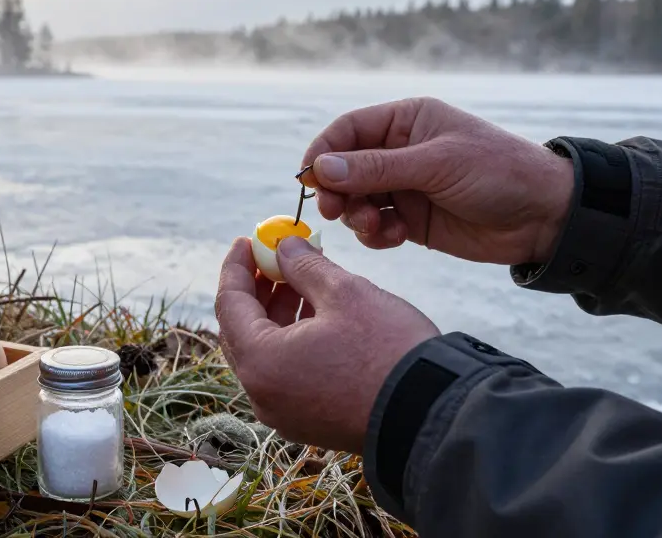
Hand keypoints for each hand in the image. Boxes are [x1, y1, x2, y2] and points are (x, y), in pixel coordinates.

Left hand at [215, 235, 438, 454]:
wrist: (432, 414)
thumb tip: (283, 246)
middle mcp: (263, 395)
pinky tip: (316, 313)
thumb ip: (304, 265)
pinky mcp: (308, 421)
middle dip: (256, 290)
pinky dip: (292, 340)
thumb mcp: (345, 293)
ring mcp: (284, 414)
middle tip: (273, 257)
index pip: (229, 305)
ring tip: (300, 277)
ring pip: (265, 353)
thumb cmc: (388, 351)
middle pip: (241, 331)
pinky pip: (286, 374)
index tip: (247, 240)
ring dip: (276, 313)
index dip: (236, 267)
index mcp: (262, 363)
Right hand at [301, 97, 574, 265]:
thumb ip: (377, 168)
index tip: (310, 180)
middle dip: (337, 190)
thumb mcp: (436, 164)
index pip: (348, 131)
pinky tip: (395, 237)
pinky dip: (377, 235)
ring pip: (357, 201)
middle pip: (345, 168)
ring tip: (378, 226)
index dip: (324, 153)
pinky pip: (376, 226)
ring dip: (358, 215)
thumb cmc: (498, 172)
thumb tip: (321, 168)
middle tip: (335, 211)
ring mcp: (405, 187)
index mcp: (406, 121)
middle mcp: (400, 151)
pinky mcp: (412, 220)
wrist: (545, 216)